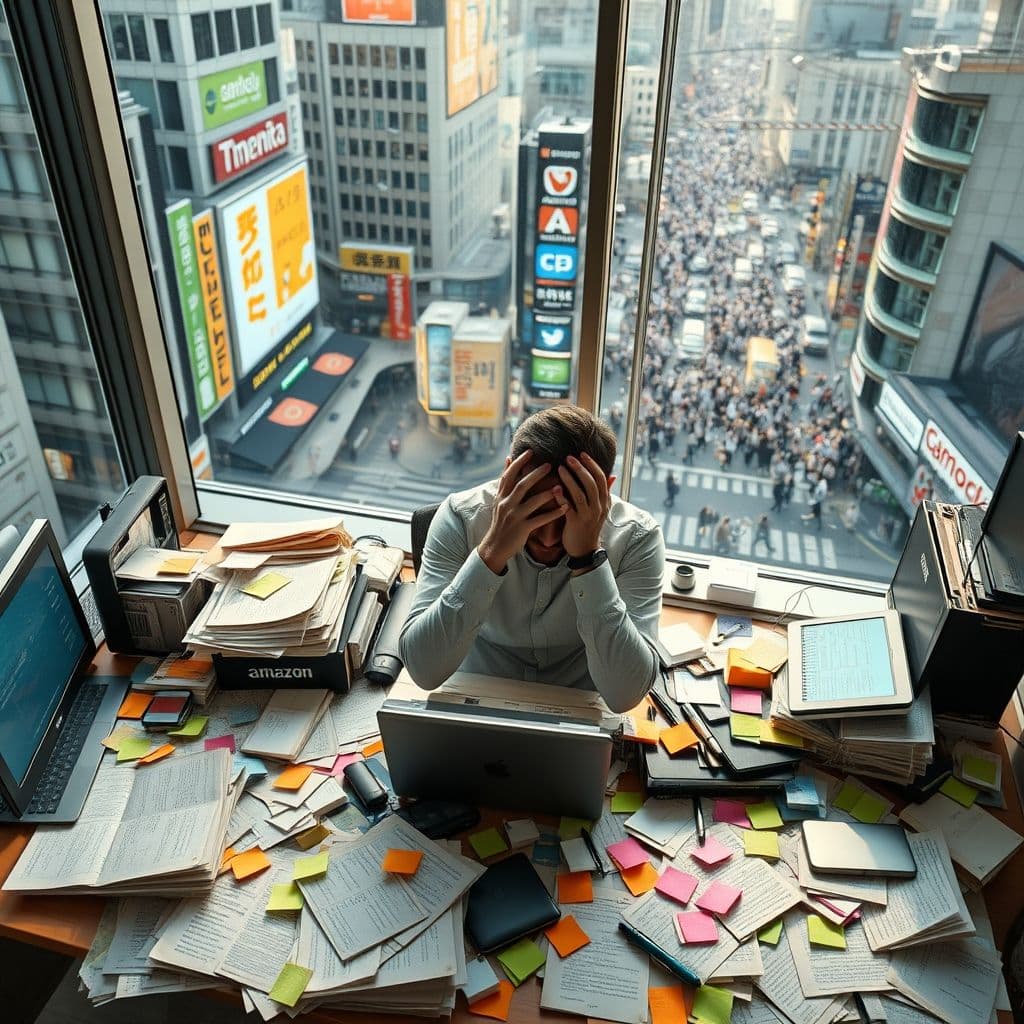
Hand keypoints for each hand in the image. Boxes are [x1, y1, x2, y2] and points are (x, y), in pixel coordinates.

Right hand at [478, 450, 568, 572]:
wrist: (494, 546)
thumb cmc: (501, 522)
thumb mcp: (499, 500)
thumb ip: (506, 481)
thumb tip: (508, 459)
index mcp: (501, 496)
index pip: (509, 475)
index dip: (519, 462)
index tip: (530, 451)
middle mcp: (506, 504)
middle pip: (522, 485)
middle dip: (536, 474)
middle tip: (550, 465)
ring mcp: (514, 517)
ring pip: (532, 502)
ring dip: (546, 493)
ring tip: (560, 485)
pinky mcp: (522, 529)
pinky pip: (540, 519)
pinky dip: (553, 513)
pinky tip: (565, 507)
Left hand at [555, 453, 610, 558]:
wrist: (584, 549)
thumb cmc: (589, 525)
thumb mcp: (601, 508)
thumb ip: (605, 492)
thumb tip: (613, 476)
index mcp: (604, 501)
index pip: (601, 478)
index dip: (592, 465)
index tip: (582, 454)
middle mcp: (598, 507)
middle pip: (591, 483)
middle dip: (580, 468)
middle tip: (569, 457)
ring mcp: (587, 516)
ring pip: (580, 494)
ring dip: (569, 479)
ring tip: (560, 467)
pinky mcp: (576, 523)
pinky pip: (568, 508)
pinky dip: (561, 497)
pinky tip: (554, 487)